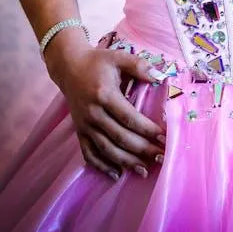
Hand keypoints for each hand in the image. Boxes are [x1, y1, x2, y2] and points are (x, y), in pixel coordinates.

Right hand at [47, 40, 166, 180]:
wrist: (69, 67)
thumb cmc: (97, 62)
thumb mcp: (118, 57)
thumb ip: (139, 65)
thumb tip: (160, 77)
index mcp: (105, 94)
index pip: (129, 117)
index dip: (147, 130)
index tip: (163, 137)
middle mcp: (93, 113)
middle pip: (120, 137)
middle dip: (142, 149)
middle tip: (160, 157)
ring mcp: (84, 125)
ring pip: (106, 149)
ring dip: (126, 162)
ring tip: (144, 170)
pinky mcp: (79, 131)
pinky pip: (89, 153)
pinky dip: (101, 166)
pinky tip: (116, 174)